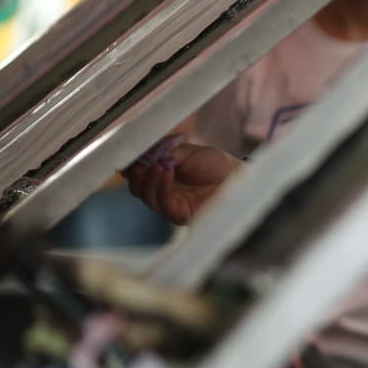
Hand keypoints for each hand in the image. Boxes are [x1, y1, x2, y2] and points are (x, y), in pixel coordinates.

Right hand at [123, 142, 241, 224]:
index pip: (138, 177)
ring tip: (159, 164)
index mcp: (162, 178)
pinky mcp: (181, 215)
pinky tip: (166, 171)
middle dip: (137, 174)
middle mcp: (164, 193)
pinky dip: (161, 186)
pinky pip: (163, 203)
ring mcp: (172, 205)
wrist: (239, 176)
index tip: (128, 156)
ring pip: (147, 197)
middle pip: (138, 189)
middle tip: (141, 162)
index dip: (130, 168)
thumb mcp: (187, 152)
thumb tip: (144, 154)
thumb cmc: (216, 164)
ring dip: (149, 179)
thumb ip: (165, 153)